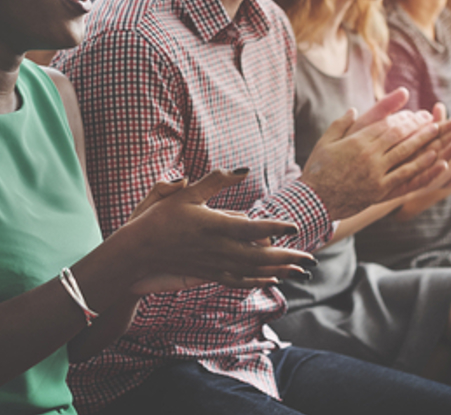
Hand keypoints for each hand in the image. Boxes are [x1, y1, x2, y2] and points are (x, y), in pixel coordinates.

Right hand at [113, 169, 315, 293]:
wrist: (139, 251)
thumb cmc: (161, 218)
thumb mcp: (186, 193)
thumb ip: (216, 181)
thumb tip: (243, 170)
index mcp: (215, 226)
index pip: (253, 228)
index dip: (277, 228)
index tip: (295, 227)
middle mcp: (218, 249)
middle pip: (261, 256)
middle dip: (288, 258)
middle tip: (311, 259)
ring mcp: (214, 264)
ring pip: (253, 271)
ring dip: (279, 271)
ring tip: (300, 270)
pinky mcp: (209, 273)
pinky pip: (239, 280)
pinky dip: (258, 281)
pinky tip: (272, 280)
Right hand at [300, 103, 443, 219]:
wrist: (314, 201)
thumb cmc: (317, 171)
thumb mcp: (324, 143)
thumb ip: (340, 125)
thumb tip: (353, 111)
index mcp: (356, 142)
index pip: (384, 125)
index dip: (401, 118)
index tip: (413, 113)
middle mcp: (368, 155)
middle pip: (398, 135)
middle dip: (416, 125)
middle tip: (431, 118)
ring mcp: (375, 173)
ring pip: (405, 152)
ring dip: (423, 140)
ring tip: (437, 131)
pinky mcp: (379, 190)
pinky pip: (404, 176)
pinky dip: (420, 166)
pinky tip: (434, 157)